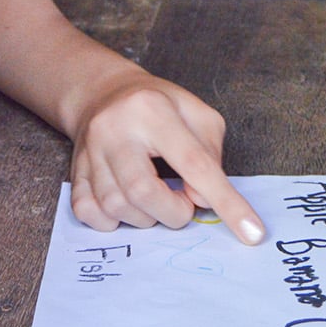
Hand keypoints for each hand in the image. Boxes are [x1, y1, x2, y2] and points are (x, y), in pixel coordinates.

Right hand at [68, 69, 266, 245]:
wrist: (104, 93)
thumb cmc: (160, 106)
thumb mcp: (198, 115)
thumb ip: (209, 154)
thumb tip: (202, 200)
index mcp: (152, 110)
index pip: (195, 163)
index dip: (226, 202)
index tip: (251, 233)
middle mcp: (115, 129)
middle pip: (143, 191)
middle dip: (173, 212)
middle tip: (184, 206)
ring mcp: (89, 151)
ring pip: (116, 206)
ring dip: (146, 218)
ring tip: (158, 201)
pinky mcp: (74, 170)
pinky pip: (88, 212)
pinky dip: (113, 221)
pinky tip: (128, 207)